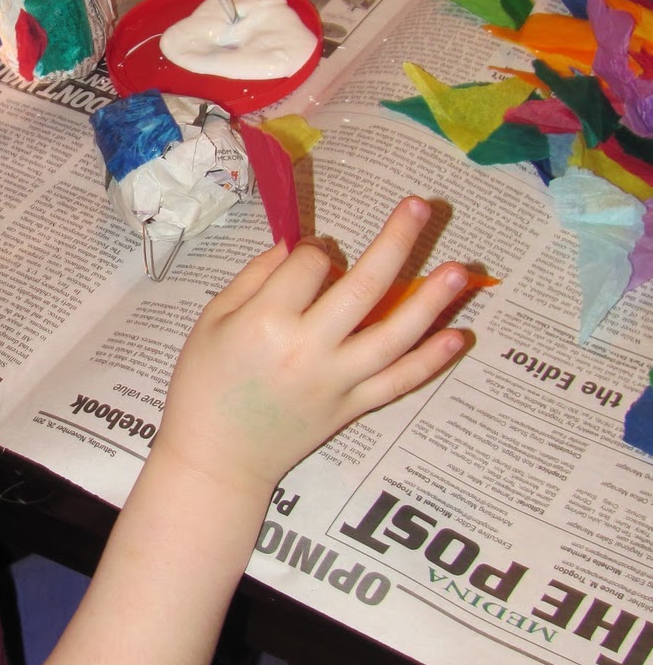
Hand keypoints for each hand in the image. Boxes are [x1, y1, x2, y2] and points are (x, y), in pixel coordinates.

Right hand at [153, 198, 469, 499]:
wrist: (216, 458)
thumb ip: (253, 278)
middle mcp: (308, 349)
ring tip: (461, 270)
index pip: (310, 267)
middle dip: (396, 241)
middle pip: (364, 287)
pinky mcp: (352, 409)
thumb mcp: (211, 321)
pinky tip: (457, 336)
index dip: (315, 250)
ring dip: (431, 301)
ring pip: (395, 335)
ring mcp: (336, 382)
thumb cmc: (203, 384)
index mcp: (266, 322)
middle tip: (422, 206)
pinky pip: (398, 382)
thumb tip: (293, 245)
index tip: (310, 254)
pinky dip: (430, 361)